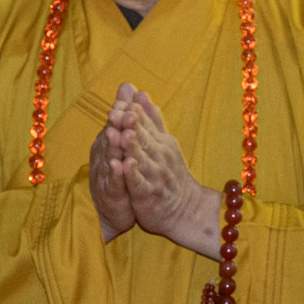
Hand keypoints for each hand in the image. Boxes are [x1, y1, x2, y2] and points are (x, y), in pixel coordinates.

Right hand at [89, 90, 135, 242]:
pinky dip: (115, 174)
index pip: (114, 123)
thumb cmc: (120, 173)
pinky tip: (119, 165)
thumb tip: (128, 85)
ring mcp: (105, 175)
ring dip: (112, 145)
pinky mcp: (110, 194)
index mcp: (108, 142)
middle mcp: (104, 156)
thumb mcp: (123, 142)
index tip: (127, 95)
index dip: (120, 110)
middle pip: (109, 137)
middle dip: (115, 123)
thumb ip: (126, 114)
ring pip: (108, 158)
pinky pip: (112, 183)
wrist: (116, 211)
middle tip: (120, 109)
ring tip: (117, 133)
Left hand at [108, 84, 219, 256]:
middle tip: (117, 111)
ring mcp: (154, 175)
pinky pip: (139, 183)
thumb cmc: (171, 175)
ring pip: (141, 158)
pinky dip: (133, 174)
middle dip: (131, 125)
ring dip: (131, 146)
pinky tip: (126, 165)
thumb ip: (152, 119)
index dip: (133, 113)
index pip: (145, 124)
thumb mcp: (164, 142)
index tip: (121, 100)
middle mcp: (159, 156)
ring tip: (123, 133)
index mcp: (160, 142)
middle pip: (143, 138)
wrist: (186, 209)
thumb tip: (140, 93)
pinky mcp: (148, 195)